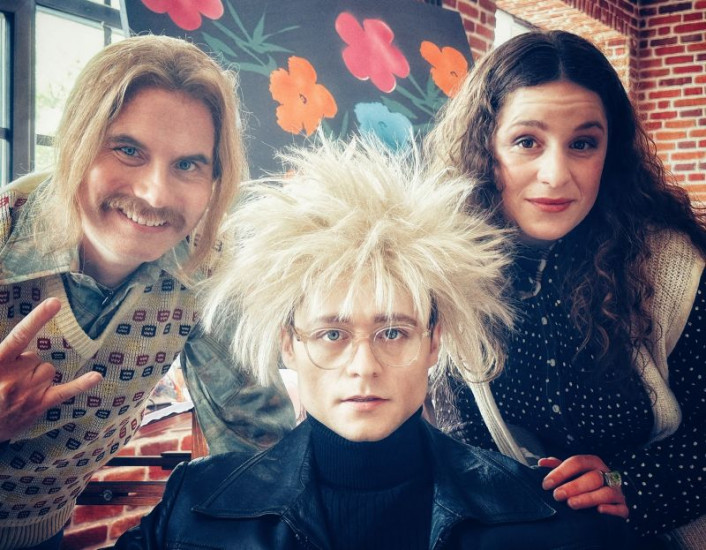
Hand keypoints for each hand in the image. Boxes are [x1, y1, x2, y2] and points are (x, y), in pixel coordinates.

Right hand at [0, 298, 102, 442]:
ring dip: (37, 376)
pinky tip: (96, 376)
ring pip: (48, 370)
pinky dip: (81, 384)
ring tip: (18, 390)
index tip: (55, 303)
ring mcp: (28, 392)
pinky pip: (65, 392)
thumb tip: (19, 342)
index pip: (20, 335)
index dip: (37, 318)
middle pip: (36, 357)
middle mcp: (14, 376)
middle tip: (8, 381)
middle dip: (25, 365)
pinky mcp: (38, 406)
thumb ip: (4, 352)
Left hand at [539, 455, 628, 518]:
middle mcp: (606, 474)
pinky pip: (621, 508)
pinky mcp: (623, 507)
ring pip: (606, 492)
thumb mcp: (571, 474)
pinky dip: (611, 509)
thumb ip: (558, 468)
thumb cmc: (582, 484)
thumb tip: (542, 463)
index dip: (561, 472)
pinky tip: (599, 511)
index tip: (546, 484)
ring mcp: (617, 491)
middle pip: (592, 477)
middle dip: (573, 486)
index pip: (577, 462)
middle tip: (557, 495)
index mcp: (593, 463)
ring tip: (571, 504)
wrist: (604, 501)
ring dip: (588, 498)